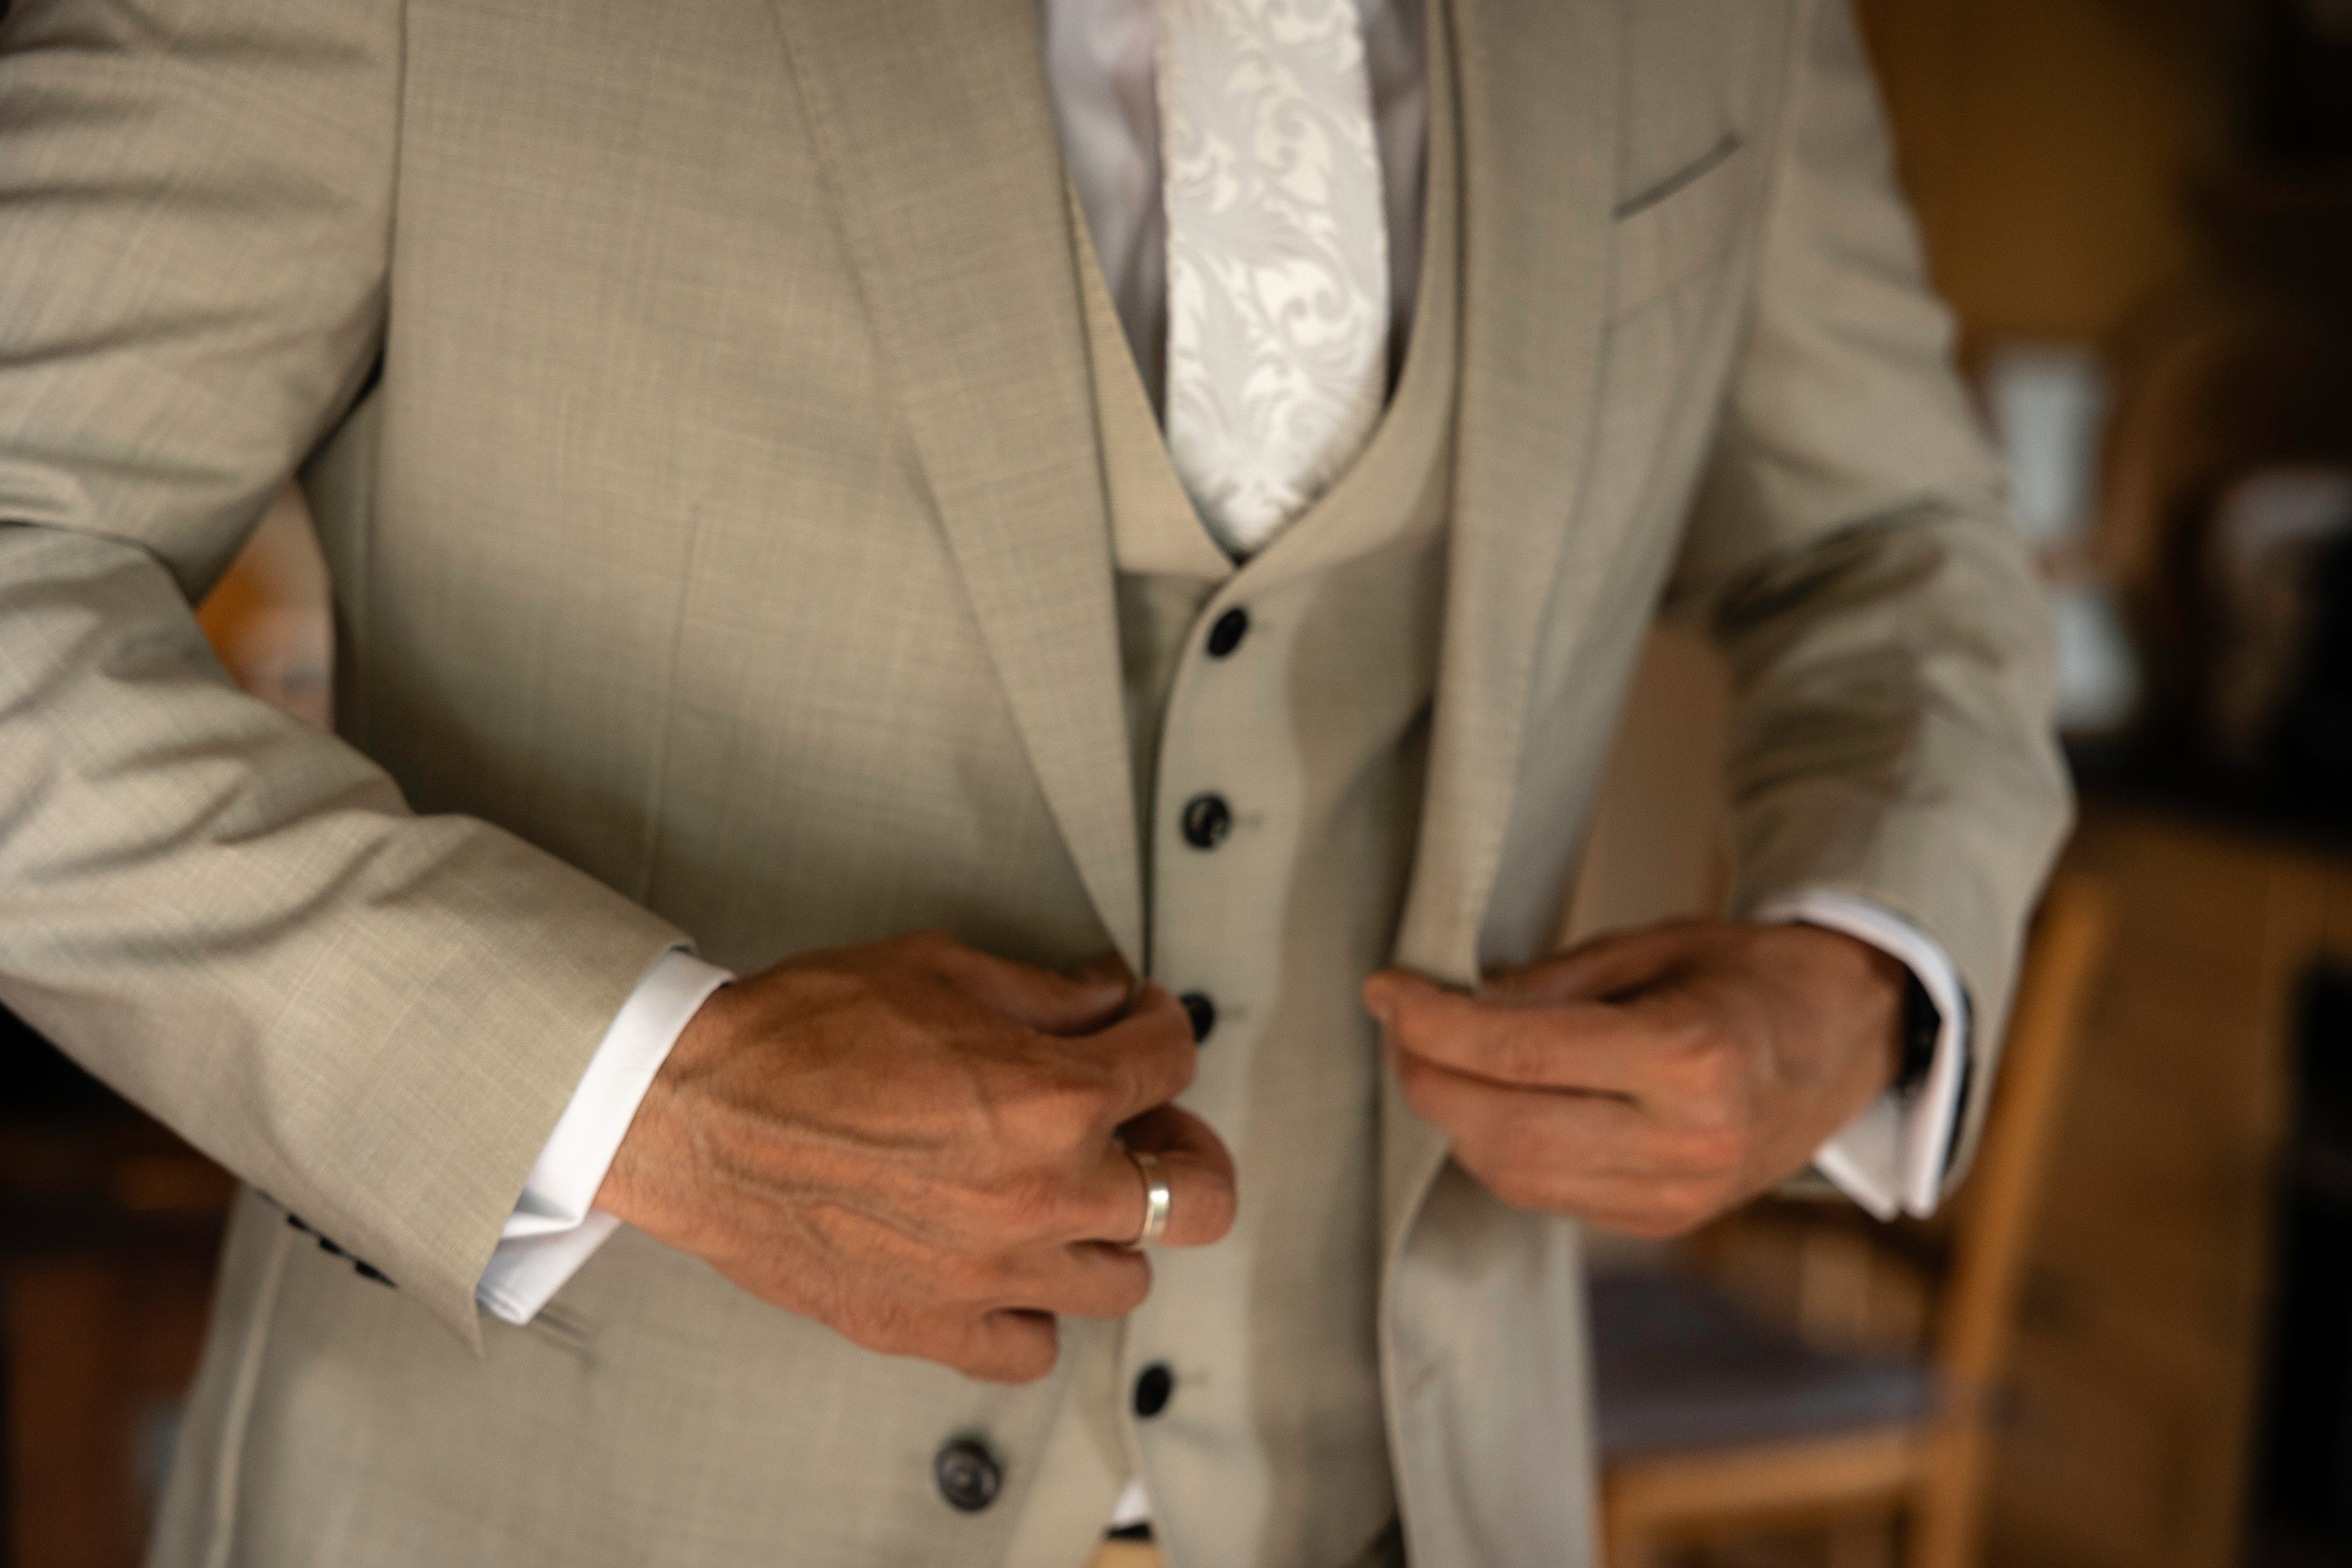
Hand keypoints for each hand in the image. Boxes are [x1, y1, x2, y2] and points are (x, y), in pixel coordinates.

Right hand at [596, 932, 1236, 1382]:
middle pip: (1196, 1197)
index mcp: (1056, 1098)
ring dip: (1110, 1228)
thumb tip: (1106, 994)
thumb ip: (1045, 991)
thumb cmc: (800, 1034)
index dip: (1157, 1023)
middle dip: (1184, 1146)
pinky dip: (1034, 1310)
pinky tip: (1009, 1263)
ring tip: (1069, 1189)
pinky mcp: (933, 1326)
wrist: (692, 1114)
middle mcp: (1044, 1195)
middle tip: (1149, 1123)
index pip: (1170, 1059)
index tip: (1136, 1020)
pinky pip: (1033, 1348)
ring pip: (1125, 1279)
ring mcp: (994, 1273)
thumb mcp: (937, 969)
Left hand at [1363, 919, 1904, 1236]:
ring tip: (1434, 1059)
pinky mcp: (1664, 1223)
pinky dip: (1500, 1150)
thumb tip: (1443, 1006)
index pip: (1518, 1054)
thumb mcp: (1649, 946)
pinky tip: (1490, 1101)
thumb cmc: (1748, 974)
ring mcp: (1677, 1196)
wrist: (1849, 1039)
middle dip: (1427, 1077)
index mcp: (1688, 1058)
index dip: (1431, 1024)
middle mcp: (1685, 1141)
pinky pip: (1548, 1195)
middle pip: (1503, 1128)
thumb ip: (1544, 985)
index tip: (1384, 991)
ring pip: (1514, 1175)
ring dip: (1454, 1120)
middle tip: (1398, 1026)